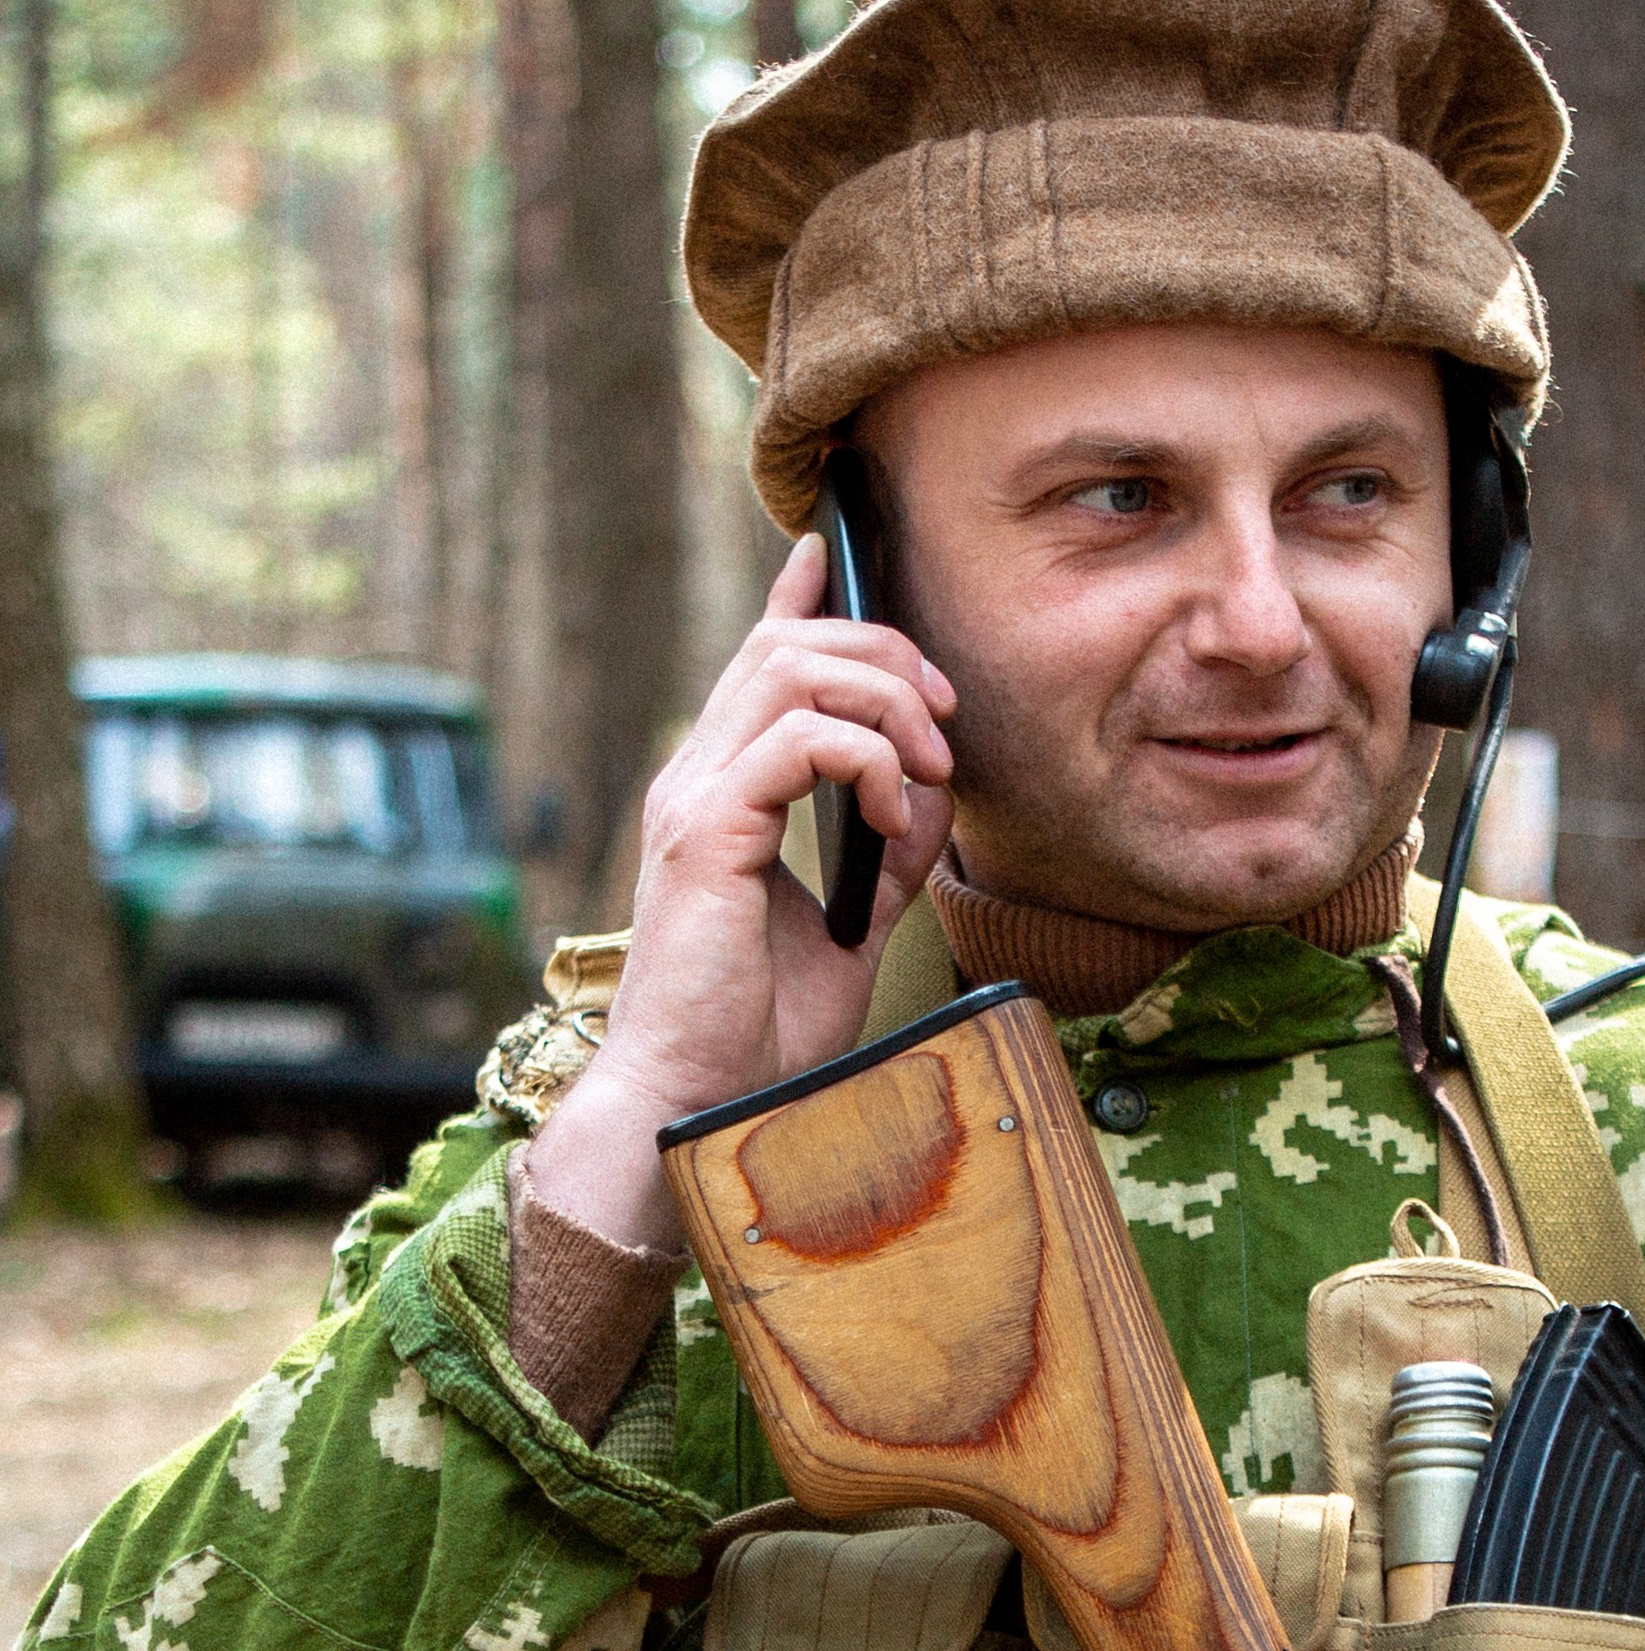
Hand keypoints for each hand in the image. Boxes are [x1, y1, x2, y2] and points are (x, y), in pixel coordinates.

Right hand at [526, 532, 957, 1250]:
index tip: (833, 551)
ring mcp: (694, 800)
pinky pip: (795, 740)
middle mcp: (697, 780)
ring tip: (928, 765)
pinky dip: (865, 760)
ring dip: (883, 701)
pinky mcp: (706, 834)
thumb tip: (933, 796)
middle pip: (785, 645)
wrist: (696, 1099)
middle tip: (945, 720)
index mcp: (721, 795)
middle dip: (883, 654)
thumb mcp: (848, 930)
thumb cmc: (756, 1032)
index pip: (755, 663)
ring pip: (791, 669)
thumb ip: (885, 859)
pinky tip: (894, 812)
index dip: (797, 596)